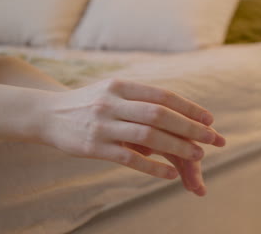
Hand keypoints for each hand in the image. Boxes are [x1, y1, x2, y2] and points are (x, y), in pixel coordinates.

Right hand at [41, 79, 224, 188]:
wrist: (47, 114)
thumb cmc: (85, 104)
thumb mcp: (109, 92)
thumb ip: (137, 101)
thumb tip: (172, 116)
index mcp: (119, 86)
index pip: (162, 95)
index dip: (188, 107)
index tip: (209, 119)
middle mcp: (112, 102)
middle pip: (159, 114)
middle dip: (191, 127)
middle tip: (214, 138)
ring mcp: (102, 125)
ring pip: (148, 136)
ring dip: (177, 146)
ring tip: (197, 155)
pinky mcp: (94, 147)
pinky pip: (129, 159)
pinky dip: (153, 168)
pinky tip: (170, 174)